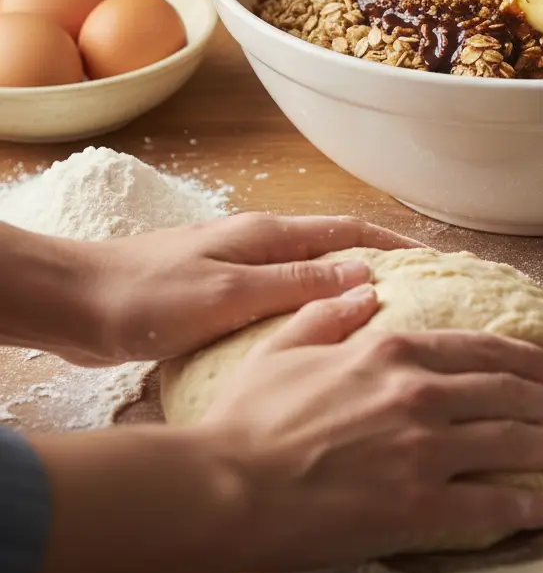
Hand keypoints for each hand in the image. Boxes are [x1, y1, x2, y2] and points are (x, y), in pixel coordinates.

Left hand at [72, 213, 418, 366]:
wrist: (76, 303)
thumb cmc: (149, 297)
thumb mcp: (230, 293)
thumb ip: (298, 282)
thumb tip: (365, 272)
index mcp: (270, 236)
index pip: (351, 232)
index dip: (397, 244)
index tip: (438, 262)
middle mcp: (263, 246)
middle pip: (338, 249)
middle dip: (383, 266)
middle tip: (424, 297)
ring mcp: (244, 269)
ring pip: (314, 276)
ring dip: (350, 289)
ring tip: (386, 322)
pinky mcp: (224, 296)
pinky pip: (287, 298)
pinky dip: (316, 310)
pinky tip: (322, 339)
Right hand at [202, 288, 542, 568]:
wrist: (224, 486)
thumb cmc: (249, 418)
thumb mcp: (287, 345)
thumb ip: (331, 312)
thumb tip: (365, 289)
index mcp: (393, 351)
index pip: (484, 349)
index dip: (528, 360)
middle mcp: (420, 392)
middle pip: (511, 392)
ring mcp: (425, 449)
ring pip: (514, 442)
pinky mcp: (419, 505)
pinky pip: (494, 504)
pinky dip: (532, 504)